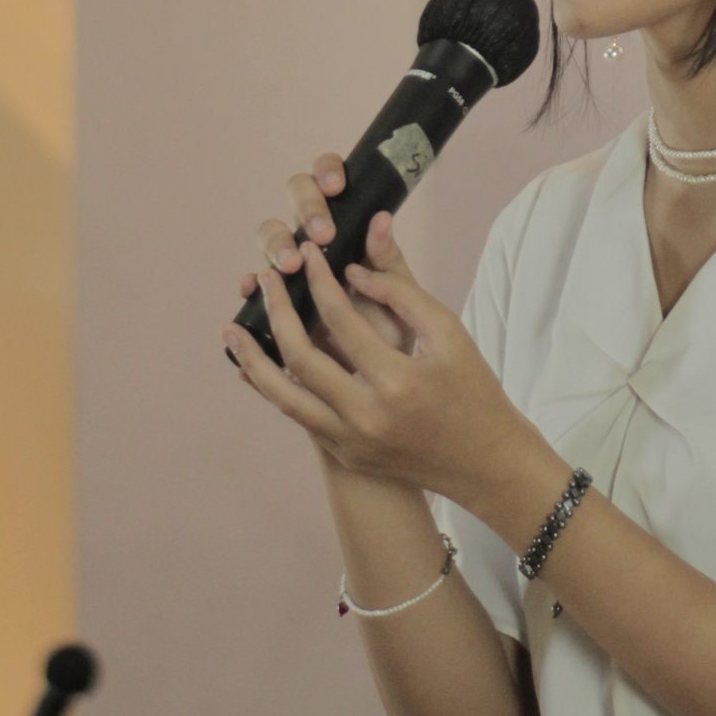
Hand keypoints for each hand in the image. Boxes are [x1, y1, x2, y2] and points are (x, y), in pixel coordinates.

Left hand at [226, 222, 536, 511]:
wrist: (484, 463)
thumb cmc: (472, 390)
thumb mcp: (450, 334)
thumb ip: (402, 294)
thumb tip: (354, 270)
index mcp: (397, 382)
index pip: (342, 320)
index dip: (321, 280)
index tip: (311, 253)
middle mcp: (366, 418)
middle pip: (301, 358)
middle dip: (278, 310)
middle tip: (266, 277)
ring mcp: (351, 443)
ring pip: (283, 397)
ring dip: (252, 360)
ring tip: (231, 329)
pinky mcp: (345, 455)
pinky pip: (298, 416)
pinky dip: (275, 388)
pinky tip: (257, 366)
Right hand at [238, 156, 410, 363]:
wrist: (379, 377)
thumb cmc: (392, 325)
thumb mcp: (396, 294)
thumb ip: (388, 260)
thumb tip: (381, 218)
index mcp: (346, 220)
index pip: (328, 177)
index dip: (326, 172)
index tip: (337, 188)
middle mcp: (314, 235)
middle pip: (295, 198)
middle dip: (304, 210)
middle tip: (321, 236)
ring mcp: (290, 264)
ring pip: (271, 235)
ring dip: (276, 245)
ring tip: (289, 267)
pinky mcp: (272, 298)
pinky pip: (251, 283)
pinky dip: (247, 284)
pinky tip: (249, 289)